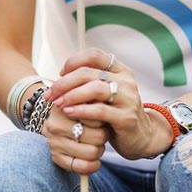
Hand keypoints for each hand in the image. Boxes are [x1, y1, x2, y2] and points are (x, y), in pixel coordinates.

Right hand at [40, 104, 107, 174]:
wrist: (59, 125)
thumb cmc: (78, 114)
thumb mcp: (84, 103)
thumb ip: (94, 101)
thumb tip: (103, 102)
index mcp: (64, 107)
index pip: (96, 117)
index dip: (103, 120)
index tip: (100, 120)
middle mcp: (56, 125)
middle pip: (98, 136)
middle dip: (103, 136)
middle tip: (100, 134)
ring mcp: (54, 142)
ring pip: (92, 152)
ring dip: (99, 151)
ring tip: (96, 145)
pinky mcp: (56, 157)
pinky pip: (82, 167)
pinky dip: (93, 166)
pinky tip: (95, 161)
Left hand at [47, 48, 173, 159]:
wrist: (141, 136)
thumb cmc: (116, 112)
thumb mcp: (105, 93)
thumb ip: (90, 82)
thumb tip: (61, 76)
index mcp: (120, 70)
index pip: (94, 55)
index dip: (74, 61)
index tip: (61, 73)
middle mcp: (126, 81)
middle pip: (89, 73)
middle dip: (64, 83)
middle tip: (50, 94)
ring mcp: (128, 99)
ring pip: (95, 89)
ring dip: (71, 95)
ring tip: (57, 103)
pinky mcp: (126, 118)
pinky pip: (100, 110)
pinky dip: (81, 110)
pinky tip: (68, 112)